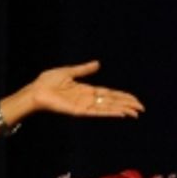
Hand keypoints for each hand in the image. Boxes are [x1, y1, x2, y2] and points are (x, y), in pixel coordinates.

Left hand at [26, 61, 143, 117]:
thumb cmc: (47, 82)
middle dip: (127, 104)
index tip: (134, 100)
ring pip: (108, 108)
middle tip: (141, 108)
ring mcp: (84, 106)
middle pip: (112, 102)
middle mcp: (88, 99)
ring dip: (122, 110)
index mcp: (86, 90)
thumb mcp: (69, 72)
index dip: (122, 96)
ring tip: (135, 113)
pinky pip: (97, 113)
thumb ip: (84, 69)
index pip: (109, 94)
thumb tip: (97, 64)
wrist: (36, 91)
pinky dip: (109, 113)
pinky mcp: (79, 111)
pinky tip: (120, 114)